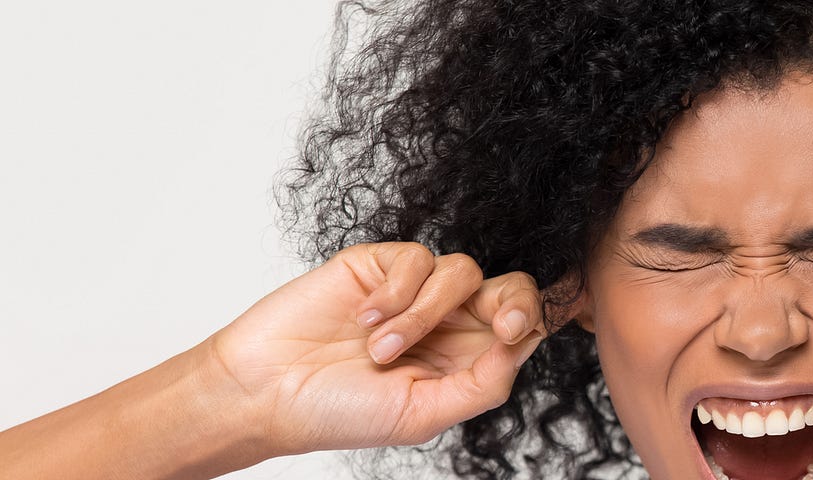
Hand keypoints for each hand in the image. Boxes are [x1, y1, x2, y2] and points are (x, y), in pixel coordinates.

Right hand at [194, 242, 562, 454]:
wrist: (266, 390)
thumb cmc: (340, 412)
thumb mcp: (422, 414)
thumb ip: (481, 384)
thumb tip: (524, 344)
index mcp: (467, 360)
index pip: (523, 325)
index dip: (537, 316)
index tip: (520, 329)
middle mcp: (449, 323)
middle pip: (509, 287)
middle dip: (512, 300)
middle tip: (498, 325)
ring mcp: (415, 292)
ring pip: (463, 272)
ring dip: (423, 314)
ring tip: (379, 350)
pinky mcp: (381, 266)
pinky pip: (417, 259)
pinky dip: (396, 292)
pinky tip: (364, 320)